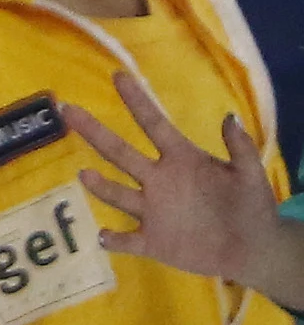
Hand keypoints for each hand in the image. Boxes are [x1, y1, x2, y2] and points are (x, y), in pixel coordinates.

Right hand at [69, 89, 280, 289]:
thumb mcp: (251, 175)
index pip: (154, 125)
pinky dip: (114, 240)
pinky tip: (103, 237)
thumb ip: (240, 148)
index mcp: (182, 160)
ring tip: (86, 175)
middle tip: (69, 110)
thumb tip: (229, 116)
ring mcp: (153, 212)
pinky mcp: (153, 242)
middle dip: (95, 132)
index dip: (138, 101)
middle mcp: (159, 181)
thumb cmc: (252, 206)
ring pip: (119, 195)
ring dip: (102, 187)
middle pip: (120, 153)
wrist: (254, 249)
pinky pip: (127, 241)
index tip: (118, 75)